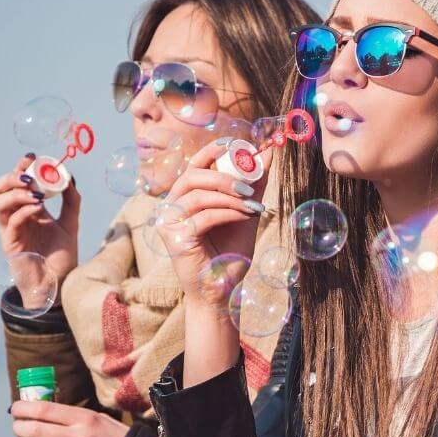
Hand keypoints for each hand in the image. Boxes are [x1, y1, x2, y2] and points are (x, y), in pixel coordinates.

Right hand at [0, 154, 80, 304]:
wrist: (58, 285)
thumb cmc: (61, 257)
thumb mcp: (71, 225)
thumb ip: (71, 202)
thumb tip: (70, 177)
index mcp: (28, 209)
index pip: (17, 182)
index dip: (21, 167)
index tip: (33, 157)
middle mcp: (16, 217)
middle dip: (12, 176)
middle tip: (30, 175)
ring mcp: (11, 230)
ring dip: (15, 193)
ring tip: (36, 194)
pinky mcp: (10, 244)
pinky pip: (11, 221)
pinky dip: (23, 210)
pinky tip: (38, 208)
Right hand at [161, 140, 266, 307]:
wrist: (222, 291)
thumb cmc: (230, 253)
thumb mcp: (246, 214)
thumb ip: (253, 186)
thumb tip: (268, 153)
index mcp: (186, 197)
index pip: (194, 165)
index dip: (211, 151)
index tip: (236, 145)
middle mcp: (172, 206)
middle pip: (193, 176)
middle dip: (225, 177)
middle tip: (250, 187)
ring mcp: (169, 222)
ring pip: (198, 195)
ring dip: (229, 197)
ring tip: (253, 205)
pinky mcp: (173, 238)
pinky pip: (202, 217)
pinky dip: (227, 213)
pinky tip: (244, 217)